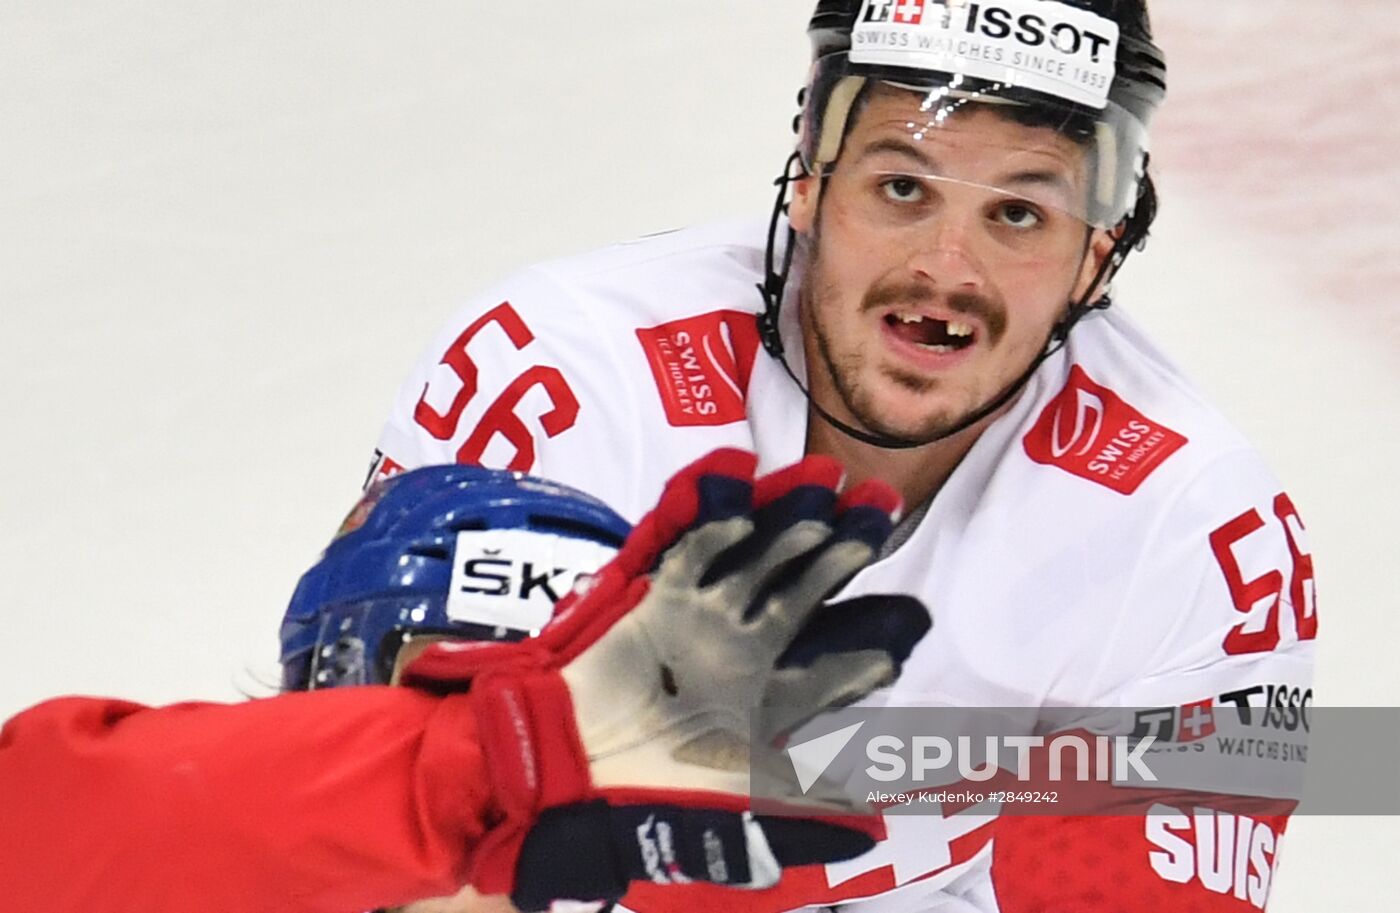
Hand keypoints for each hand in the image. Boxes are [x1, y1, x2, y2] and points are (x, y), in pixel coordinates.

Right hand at [404, 449, 929, 910]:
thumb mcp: (751, 792)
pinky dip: (715, 529)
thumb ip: (811, 795)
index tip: (907, 630)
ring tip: (829, 503)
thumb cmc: (665, 787)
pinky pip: (691, 554)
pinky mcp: (658, 599)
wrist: (582, 767)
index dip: (863, 652)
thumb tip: (880, 816)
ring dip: (789, 534)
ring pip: (756, 565)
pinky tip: (746, 508)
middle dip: (838, 560)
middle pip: (799, 594)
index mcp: (763, 697)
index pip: (826, 667)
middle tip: (878, 521)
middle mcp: (738, 650)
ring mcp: (699, 620)